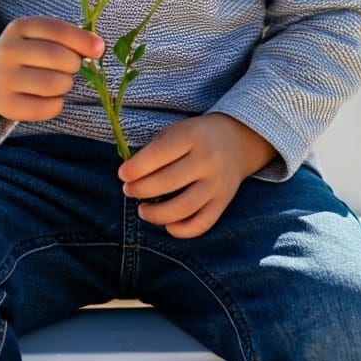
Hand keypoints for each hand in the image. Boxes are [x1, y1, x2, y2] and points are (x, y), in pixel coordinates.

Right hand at [0, 16, 103, 122]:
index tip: (99, 49)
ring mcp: (4, 79)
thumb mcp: (42, 36)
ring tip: (61, 81)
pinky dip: (57, 104)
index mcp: (19, 27)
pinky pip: (44, 108)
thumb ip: (69, 38)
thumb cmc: (29, 53)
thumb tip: (97, 48)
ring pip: (51, 84)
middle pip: (56, 57)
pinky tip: (53, 98)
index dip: (82, 39)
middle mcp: (8, 51)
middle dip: (74, 64)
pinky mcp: (6, 105)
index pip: (56, 29)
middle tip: (72, 67)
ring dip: (66, 84)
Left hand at [117, 113, 276, 238]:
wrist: (237, 140)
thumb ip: (155, 149)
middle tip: (129, 190)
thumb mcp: (177, 130)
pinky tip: (167, 225)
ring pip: (183, 208)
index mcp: (192, 135)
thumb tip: (130, 175)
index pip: (160, 154)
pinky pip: (202, 224)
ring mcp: (217, 184)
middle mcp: (207, 160)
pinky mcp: (224, 202)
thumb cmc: (197, 135)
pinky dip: (182, 230)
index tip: (122, 175)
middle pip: (168, 182)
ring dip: (156, 214)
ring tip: (142, 210)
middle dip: (141, 189)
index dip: (137, 167)